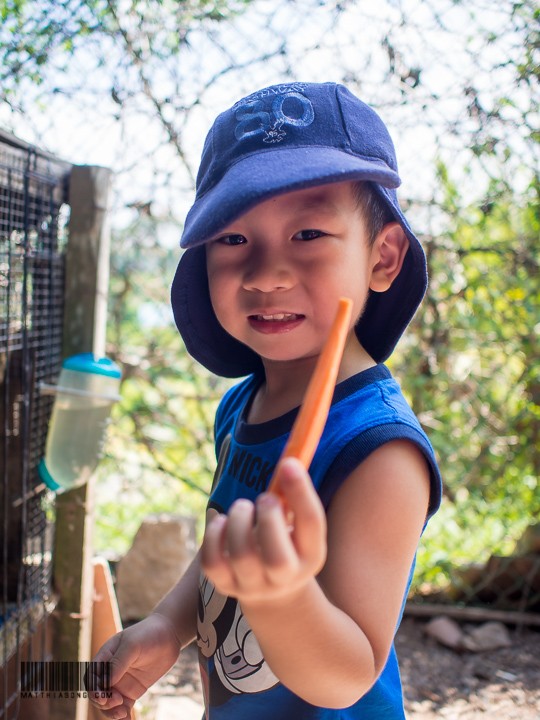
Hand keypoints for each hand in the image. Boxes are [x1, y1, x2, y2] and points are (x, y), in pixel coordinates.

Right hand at [88, 613, 180, 718]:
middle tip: (117, 701)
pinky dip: (123, 717)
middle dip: (103, 701)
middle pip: (97, 693)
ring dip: (111, 712)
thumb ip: (118, 662)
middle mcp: (110, 672)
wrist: (169, 636)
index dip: (93, 689)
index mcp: (105, 657)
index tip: (103, 696)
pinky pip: (123, 707)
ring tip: (122, 713)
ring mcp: (121, 683)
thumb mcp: (132, 645)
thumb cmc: (148, 634)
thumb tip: (106, 682)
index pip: (92, 677)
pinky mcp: (132, 691)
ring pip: (108, 704)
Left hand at [201, 457, 326, 607]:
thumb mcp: (298, 524)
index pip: (312, 524)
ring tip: (243, 507)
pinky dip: (213, 534)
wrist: (272, 588)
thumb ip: (292, 498)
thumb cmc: (286, 540)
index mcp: (311, 554)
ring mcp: (253, 584)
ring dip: (239, 520)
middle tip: (264, 497)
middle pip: (276, 558)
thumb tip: (286, 461)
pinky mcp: (224, 584)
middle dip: (267, 518)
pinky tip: (222, 521)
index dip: (301, 491)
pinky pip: (212, 562)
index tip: (288, 463)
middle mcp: (285, 577)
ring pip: (242, 556)